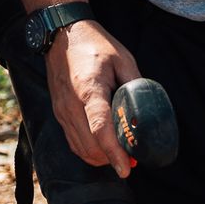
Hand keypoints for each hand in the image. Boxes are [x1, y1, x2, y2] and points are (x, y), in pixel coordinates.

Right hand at [46, 19, 141, 177]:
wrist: (62, 35)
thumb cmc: (94, 44)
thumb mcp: (122, 58)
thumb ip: (135, 84)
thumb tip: (146, 110)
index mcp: (89, 89)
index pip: (100, 128)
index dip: (114, 152)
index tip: (127, 168)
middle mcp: (71, 104)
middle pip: (90, 146)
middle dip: (111, 158)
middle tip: (131, 158)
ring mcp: (62, 111)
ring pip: (81, 149)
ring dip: (100, 157)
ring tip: (120, 154)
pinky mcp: (58, 113)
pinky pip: (73, 142)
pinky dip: (88, 150)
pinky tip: (102, 146)